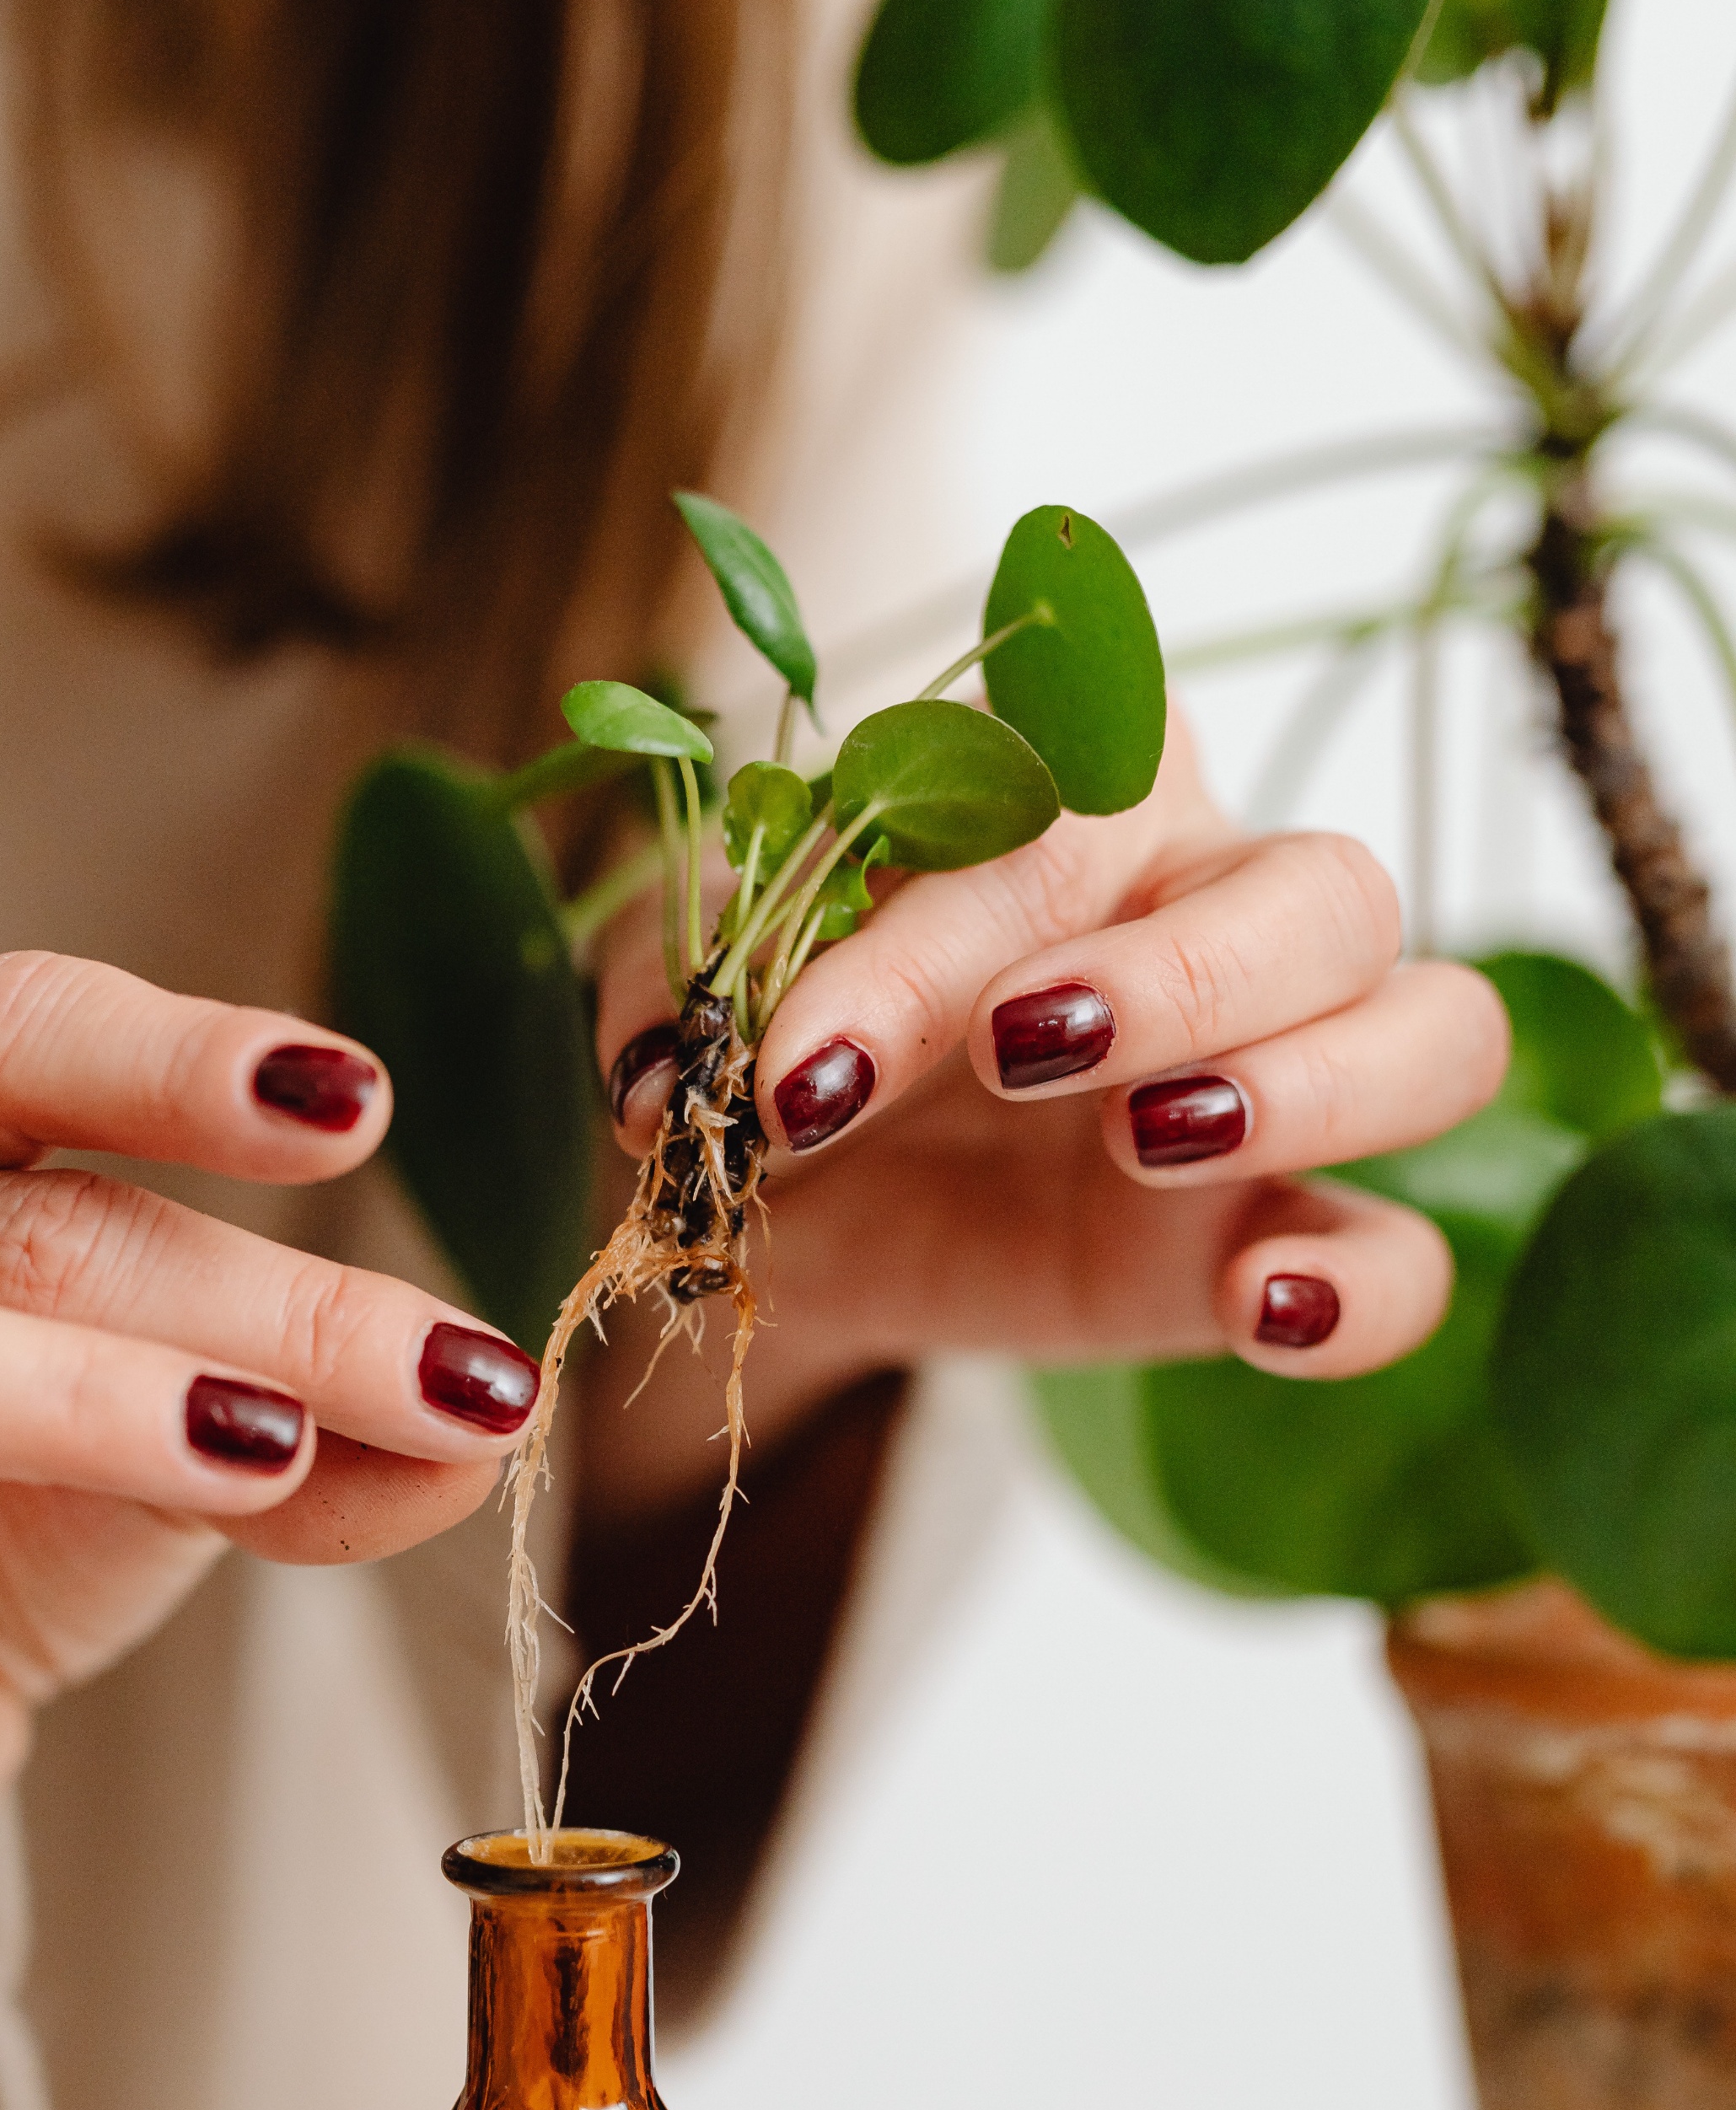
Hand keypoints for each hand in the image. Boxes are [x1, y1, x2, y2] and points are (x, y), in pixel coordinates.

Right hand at [0, 953, 543, 1937]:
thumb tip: (488, 1417)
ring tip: (257, 1450)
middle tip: (443, 1377)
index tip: (363, 1102)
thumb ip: (327, 1427)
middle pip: (6, 1224)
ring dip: (69, 1397)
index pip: (11, 1035)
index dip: (181, 1061)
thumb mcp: (185, 1452)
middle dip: (252, 1301)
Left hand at [586, 715, 1505, 1514]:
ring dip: (1313, 1081)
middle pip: (1317, 890)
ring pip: (1437, 1025)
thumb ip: (678, 985)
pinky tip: (1256, 1306)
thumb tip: (672, 1063)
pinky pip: (1417, 1255)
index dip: (935, 933)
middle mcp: (1230, 910)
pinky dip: (1364, 1285)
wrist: (814, 1216)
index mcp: (1087, 803)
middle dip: (1175, 971)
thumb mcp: (708, 1010)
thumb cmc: (793, 1056)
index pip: (1067, 817)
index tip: (800, 1068)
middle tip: (1015, 1055)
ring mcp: (1296, 1077)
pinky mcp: (1292, 1233)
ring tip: (1151, 1141)